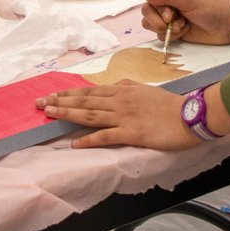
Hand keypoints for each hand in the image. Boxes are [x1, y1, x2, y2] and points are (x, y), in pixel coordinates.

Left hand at [35, 80, 199, 149]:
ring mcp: (124, 116)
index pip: (90, 90)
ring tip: (49, 114)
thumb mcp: (146, 90)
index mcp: (123, 89)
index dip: (69, 92)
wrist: (191, 114)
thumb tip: (115, 87)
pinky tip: (75, 143)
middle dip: (60, 100)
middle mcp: (120, 100)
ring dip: (68, 114)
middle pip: (85, 99)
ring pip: (90, 114)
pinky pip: (106, 136)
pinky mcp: (132, 132)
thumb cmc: (171, 105)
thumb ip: (128, 89)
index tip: (52, 93)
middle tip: (39, 103)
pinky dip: (89, 139)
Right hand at [140, 0, 229, 45]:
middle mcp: (166, 0)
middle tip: (174, 21)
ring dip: (166, 28)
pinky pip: (159, 35)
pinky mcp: (171, 29)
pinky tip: (185, 30)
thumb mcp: (189, 0)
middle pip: (146, 11)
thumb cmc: (211, 8)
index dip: (155, 6)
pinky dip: (171, 35)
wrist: (226, 25)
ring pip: (150, 24)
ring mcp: (168, 16)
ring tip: (182, 26)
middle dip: (159, 20)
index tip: (169, 13)